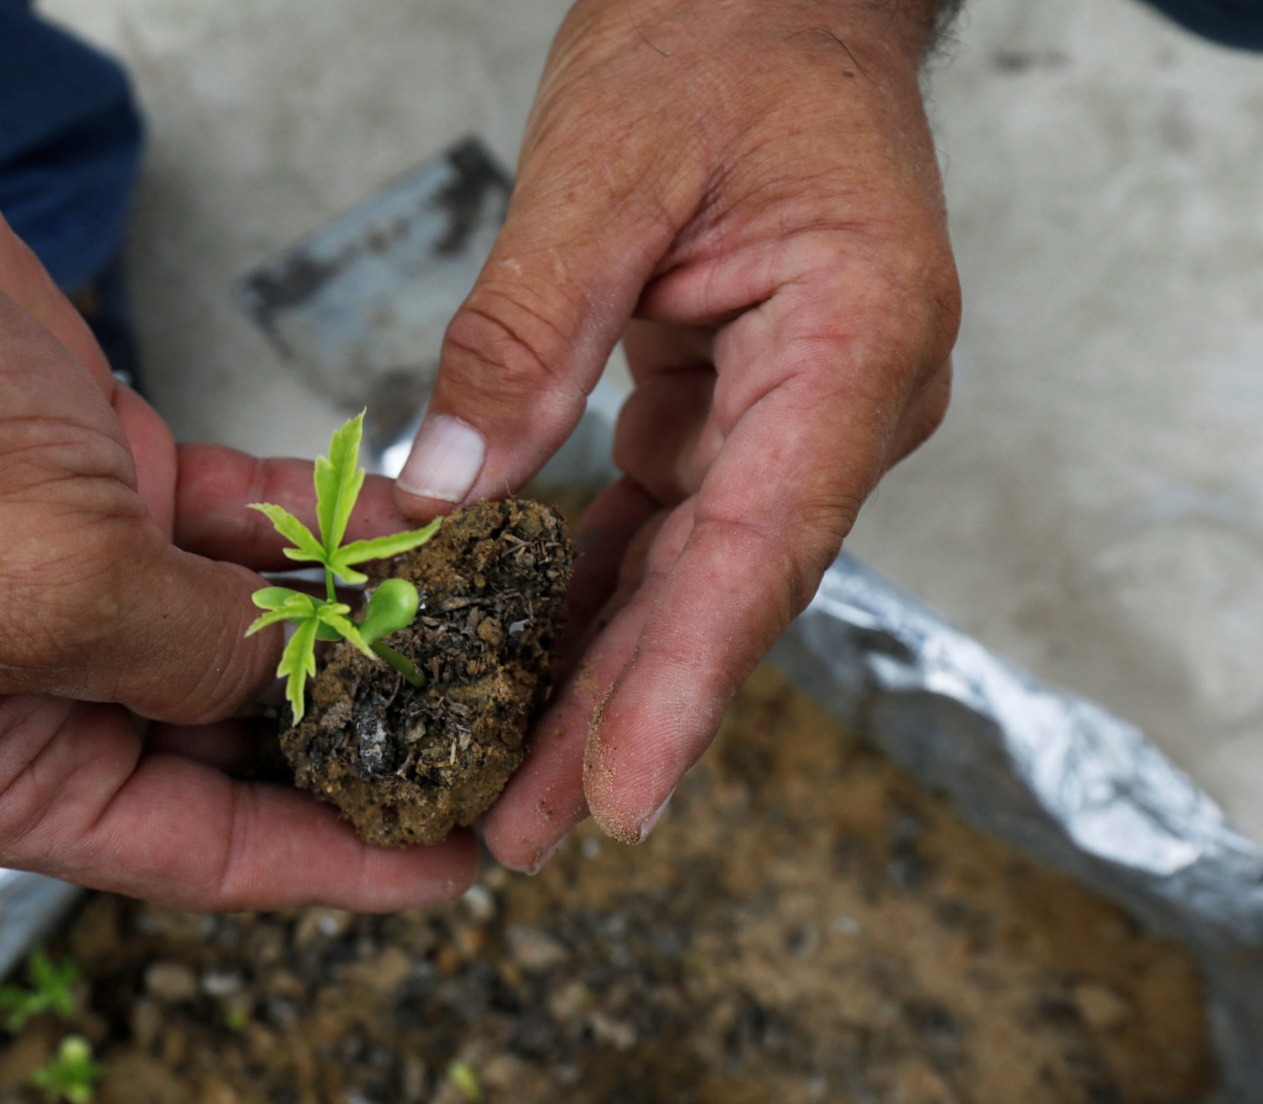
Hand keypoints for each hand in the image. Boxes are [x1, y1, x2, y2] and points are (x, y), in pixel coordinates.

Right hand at [0, 112, 483, 907]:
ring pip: (257, 624)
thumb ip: (198, 656)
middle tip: (495, 728)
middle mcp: (45, 690)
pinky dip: (324, 521)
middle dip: (364, 731)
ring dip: (361, 616)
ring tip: (484, 621)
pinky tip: (417, 521)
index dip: (335, 864)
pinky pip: (247, 523)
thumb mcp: (48, 590)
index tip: (455, 865)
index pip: (199, 853)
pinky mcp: (111, 477)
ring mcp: (83, 578)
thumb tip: (313, 679)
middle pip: (241, 746)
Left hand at [392, 0, 960, 868]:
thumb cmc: (717, 46)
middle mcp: (837, 407)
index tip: (622, 796)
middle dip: (624, 721)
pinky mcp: (729, 417)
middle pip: (722, 598)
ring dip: (604, 687)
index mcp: (851, 346)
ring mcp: (788, 420)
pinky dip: (593, 605)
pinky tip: (525, 673)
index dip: (685, 684)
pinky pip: (660, 534)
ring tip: (513, 792)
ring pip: (690, 584)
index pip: (760, 548)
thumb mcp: (601, 174)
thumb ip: (525, 336)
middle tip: (525, 831)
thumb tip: (447, 491)